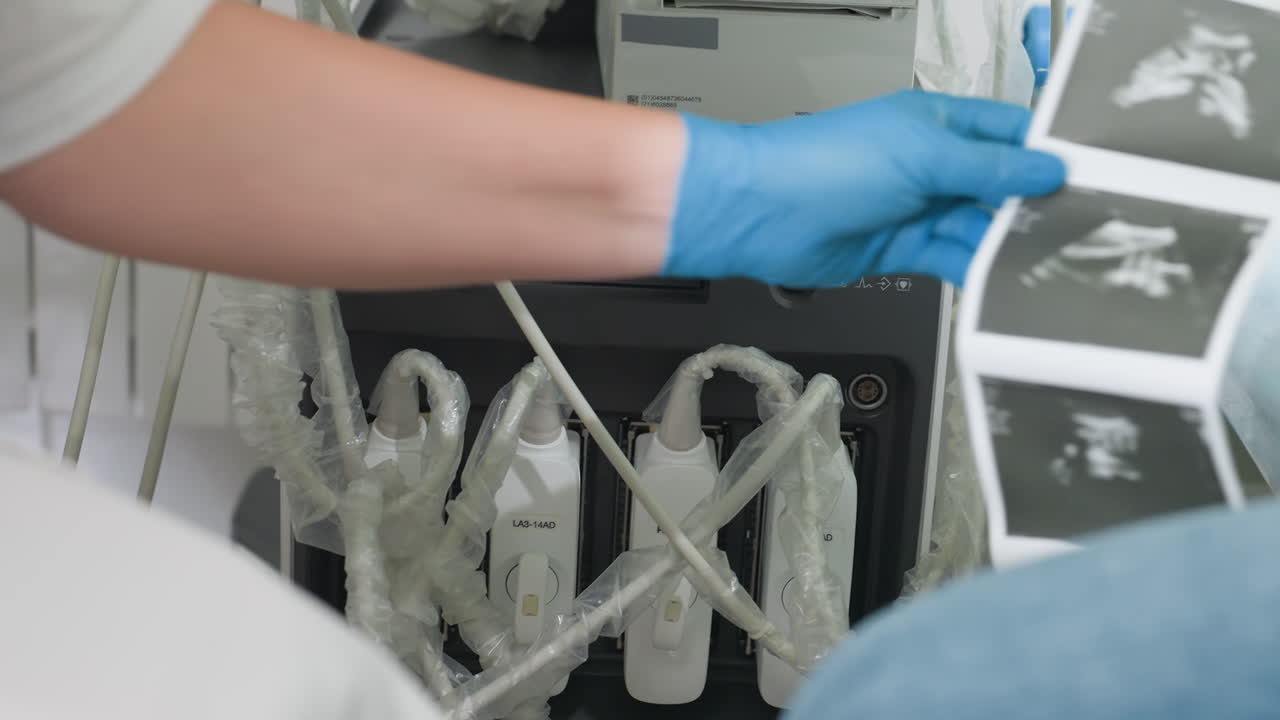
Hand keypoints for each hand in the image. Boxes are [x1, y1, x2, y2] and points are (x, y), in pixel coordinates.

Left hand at [662, 90, 1066, 287]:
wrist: (761, 212)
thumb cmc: (826, 163)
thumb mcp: (922, 156)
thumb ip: (988, 168)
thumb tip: (1048, 170)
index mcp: (941, 124)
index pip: (1011, 134)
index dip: (1048, 155)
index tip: (1094, 179)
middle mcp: (933, 165)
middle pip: (1000, 187)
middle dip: (1034, 208)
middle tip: (1082, 230)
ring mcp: (917, 208)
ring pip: (978, 228)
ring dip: (1006, 245)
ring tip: (1047, 263)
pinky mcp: (901, 250)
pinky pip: (952, 260)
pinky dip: (974, 271)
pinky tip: (1001, 283)